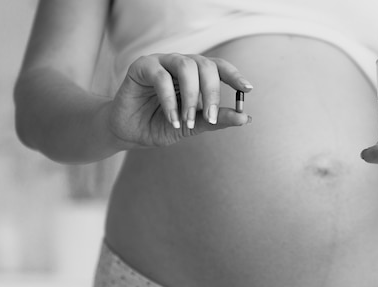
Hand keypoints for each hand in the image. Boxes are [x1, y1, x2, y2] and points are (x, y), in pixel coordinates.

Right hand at [107, 53, 252, 148]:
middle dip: (212, 92)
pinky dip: (170, 101)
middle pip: (205, 65)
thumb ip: (215, 120)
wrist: (130, 132)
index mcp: (196, 74)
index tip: (247, 89)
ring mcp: (162, 62)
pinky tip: (173, 119)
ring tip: (188, 120)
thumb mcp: (193, 126)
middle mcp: (181, 64)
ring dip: (191, 96)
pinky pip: (161, 78)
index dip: (234, 75)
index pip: (219, 67)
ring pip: (186, 66)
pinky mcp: (142, 67)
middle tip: (212, 117)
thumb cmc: (161, 125)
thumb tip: (244, 118)